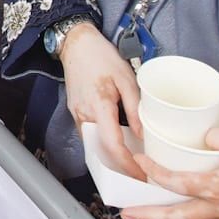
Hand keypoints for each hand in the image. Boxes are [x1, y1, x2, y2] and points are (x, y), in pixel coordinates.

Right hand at [58, 26, 144, 179]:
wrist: (77, 44)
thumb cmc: (102, 57)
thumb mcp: (127, 79)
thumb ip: (135, 109)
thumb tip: (143, 136)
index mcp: (99, 106)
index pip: (112, 145)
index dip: (126, 164)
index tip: (140, 174)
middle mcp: (84, 114)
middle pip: (101, 151)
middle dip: (119, 167)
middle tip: (140, 173)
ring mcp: (76, 115)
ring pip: (94, 145)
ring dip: (111, 157)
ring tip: (131, 161)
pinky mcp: (75, 112)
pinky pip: (90, 135)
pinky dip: (103, 144)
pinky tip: (117, 144)